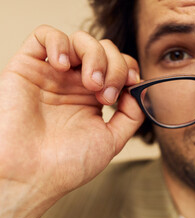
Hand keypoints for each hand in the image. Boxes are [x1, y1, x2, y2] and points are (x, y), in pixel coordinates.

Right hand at [0, 25, 143, 217]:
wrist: (32, 177)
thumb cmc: (68, 165)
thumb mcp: (112, 140)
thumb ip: (131, 115)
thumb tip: (139, 90)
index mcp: (94, 98)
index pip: (119, 66)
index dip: (129, 68)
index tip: (132, 85)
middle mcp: (75, 84)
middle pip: (105, 50)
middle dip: (115, 66)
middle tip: (107, 94)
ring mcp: (53, 75)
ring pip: (81, 40)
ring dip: (94, 55)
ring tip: (90, 83)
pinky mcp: (27, 68)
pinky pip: (43, 35)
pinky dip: (60, 42)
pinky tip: (63, 66)